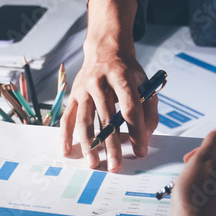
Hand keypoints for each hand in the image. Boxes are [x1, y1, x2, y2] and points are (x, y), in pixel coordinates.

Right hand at [60, 0, 158, 172]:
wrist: (105, 49)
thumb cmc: (127, 70)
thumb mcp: (145, 83)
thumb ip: (150, 110)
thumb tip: (145, 137)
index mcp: (122, 76)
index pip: (130, 108)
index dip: (136, 131)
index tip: (141, 150)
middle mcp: (100, 82)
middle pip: (106, 118)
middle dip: (112, 145)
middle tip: (116, 165)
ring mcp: (83, 88)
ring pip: (85, 119)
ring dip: (89, 144)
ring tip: (93, 163)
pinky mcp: (73, 94)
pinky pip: (67, 117)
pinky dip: (66, 135)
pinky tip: (67, 150)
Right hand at [171, 123, 215, 215]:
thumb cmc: (197, 201)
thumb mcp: (200, 161)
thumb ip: (213, 141)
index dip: (207, 151)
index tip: (193, 157)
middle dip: (207, 166)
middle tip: (190, 173)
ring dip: (208, 181)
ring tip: (191, 189)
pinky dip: (211, 198)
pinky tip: (197, 202)